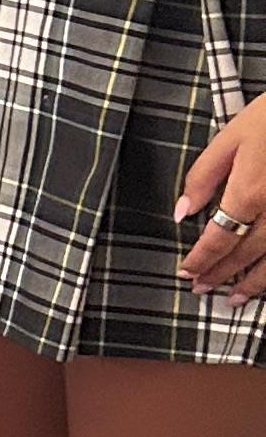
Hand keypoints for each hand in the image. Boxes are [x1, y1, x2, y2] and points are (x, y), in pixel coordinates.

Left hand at [176, 98, 265, 300]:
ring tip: (235, 298)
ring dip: (254, 284)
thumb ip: (203, 177)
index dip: (201, 259)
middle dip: (221, 274)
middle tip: (202, 289)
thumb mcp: (230, 138)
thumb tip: (182, 211)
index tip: (187, 271)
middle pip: (245, 255)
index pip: (218, 238)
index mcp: (249, 192)